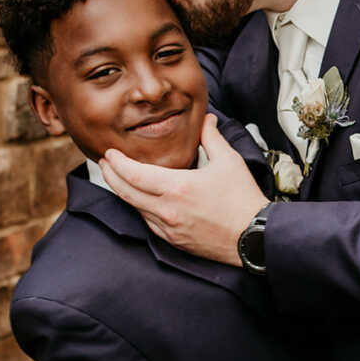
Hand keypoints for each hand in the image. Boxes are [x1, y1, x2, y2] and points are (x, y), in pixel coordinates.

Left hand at [100, 115, 266, 265]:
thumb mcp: (229, 162)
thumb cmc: (243, 200)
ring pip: (135, 209)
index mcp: (177, 187)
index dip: (117, 163)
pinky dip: (140, 208)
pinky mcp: (174, 241)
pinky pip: (148, 223)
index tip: (109, 153)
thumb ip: (211, 138)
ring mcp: (168, 228)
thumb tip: (207, 119)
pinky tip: (141, 199)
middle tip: (104, 163)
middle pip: (125, 193)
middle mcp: (167, 210)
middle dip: (110, 176)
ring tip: (119, 179)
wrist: (254, 237)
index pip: (133, 174)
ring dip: (124, 192)